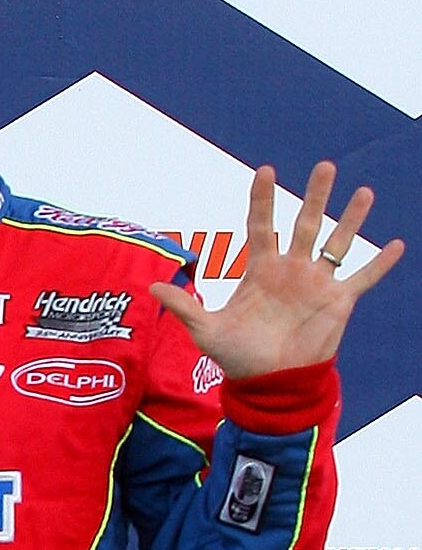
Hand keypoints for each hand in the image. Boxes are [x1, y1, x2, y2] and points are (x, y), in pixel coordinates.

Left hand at [150, 161, 401, 377]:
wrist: (268, 383)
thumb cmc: (237, 356)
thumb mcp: (206, 330)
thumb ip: (184, 306)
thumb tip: (151, 286)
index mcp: (261, 269)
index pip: (262, 225)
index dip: (263, 199)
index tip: (267, 171)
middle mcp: (292, 269)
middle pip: (306, 223)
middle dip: (316, 196)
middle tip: (325, 166)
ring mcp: (317, 283)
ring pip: (338, 242)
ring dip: (351, 218)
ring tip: (364, 192)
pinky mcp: (339, 301)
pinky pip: (363, 277)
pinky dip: (380, 263)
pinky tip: (397, 244)